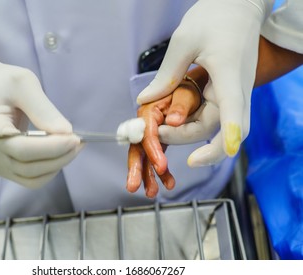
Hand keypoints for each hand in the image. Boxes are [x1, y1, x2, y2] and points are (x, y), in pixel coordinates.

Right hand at [0, 43, 81, 187]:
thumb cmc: (1, 82)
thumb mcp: (24, 83)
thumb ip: (44, 110)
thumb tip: (66, 133)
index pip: (21, 149)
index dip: (52, 147)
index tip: (75, 138)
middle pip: (27, 168)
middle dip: (59, 157)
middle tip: (79, 142)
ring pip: (30, 178)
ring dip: (56, 165)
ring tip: (72, 147)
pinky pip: (26, 177)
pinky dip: (46, 169)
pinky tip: (58, 154)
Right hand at [119, 80, 200, 197]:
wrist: (196, 83)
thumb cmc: (191, 86)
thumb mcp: (187, 93)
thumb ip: (181, 106)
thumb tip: (174, 120)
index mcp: (150, 110)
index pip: (147, 133)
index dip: (153, 150)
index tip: (161, 166)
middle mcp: (147, 122)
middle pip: (139, 147)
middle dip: (138, 168)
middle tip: (133, 186)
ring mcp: (153, 131)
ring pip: (146, 155)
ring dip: (149, 174)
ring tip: (152, 192)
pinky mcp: (161, 138)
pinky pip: (157, 155)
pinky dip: (162, 170)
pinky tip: (169, 183)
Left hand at [136, 0, 273, 163]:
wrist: (238, 7)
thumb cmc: (213, 18)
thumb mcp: (184, 42)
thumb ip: (166, 76)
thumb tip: (145, 101)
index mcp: (229, 73)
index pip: (234, 109)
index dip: (230, 133)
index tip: (225, 152)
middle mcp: (236, 89)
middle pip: (218, 127)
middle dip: (186, 136)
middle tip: (157, 133)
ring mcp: (234, 94)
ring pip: (214, 125)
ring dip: (187, 131)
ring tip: (160, 127)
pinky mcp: (227, 94)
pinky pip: (211, 115)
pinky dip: (191, 120)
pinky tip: (173, 118)